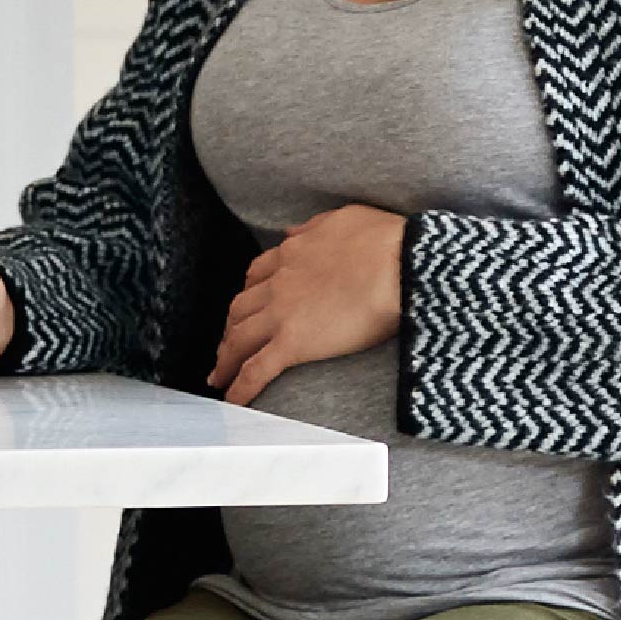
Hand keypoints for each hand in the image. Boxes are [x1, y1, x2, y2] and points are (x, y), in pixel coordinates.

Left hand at [210, 205, 405, 404]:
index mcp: (292, 253)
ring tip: (220, 375)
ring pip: (239, 338)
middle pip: (240, 308)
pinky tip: (233, 401)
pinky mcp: (293, 343)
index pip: (258, 275)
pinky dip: (239, 386)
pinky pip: (256, 369)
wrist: (400, 262)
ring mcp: (282, 313)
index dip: (250, 294)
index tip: (248, 306)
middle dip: (231, 327)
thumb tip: (293, 233)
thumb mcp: (343, 219)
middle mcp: (278, 282)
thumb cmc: (385, 240)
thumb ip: (314, 227)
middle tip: (229, 344)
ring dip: (226, 358)